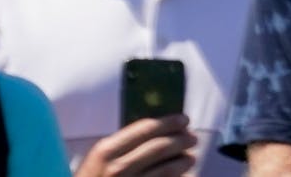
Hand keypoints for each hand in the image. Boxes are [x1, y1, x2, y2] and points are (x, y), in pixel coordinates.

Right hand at [75, 114, 196, 176]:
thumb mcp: (98, 159)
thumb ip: (121, 145)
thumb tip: (155, 129)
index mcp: (105, 151)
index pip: (145, 129)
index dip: (168, 122)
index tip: (184, 120)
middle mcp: (117, 167)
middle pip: (159, 147)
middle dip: (181, 140)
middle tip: (192, 138)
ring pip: (166, 168)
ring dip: (183, 161)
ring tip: (190, 157)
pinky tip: (184, 176)